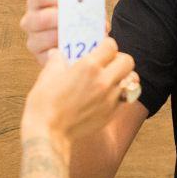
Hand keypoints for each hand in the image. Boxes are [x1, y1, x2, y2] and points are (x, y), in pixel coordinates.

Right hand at [20, 0, 103, 63]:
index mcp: (38, 3)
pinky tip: (78, 46)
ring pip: (44, 38)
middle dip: (61, 18)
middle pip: (40, 18)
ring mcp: (34, 40)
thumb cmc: (81, 17)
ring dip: (65, 36)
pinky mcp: (40, 57)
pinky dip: (66, 51)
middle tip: (78, 18)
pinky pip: (51, 55)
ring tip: (82, 33)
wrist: (85, 41)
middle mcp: (30, 21)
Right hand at [21, 37, 136, 143]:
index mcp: (88, 66)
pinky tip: (107, 94)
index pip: (111, 45)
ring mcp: (110, 98)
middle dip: (119, 58)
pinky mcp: (111, 113)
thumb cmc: (44, 103)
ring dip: (123, 76)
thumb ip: (56, 60)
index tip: (100, 48)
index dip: (106, 44)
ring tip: (111, 79)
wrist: (48, 133)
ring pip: (131, 80)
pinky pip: (126, 98)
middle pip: (127, 61)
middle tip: (108, 63)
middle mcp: (103, 81)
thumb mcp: (48, 75)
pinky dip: (121, 93)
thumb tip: (57, 53)